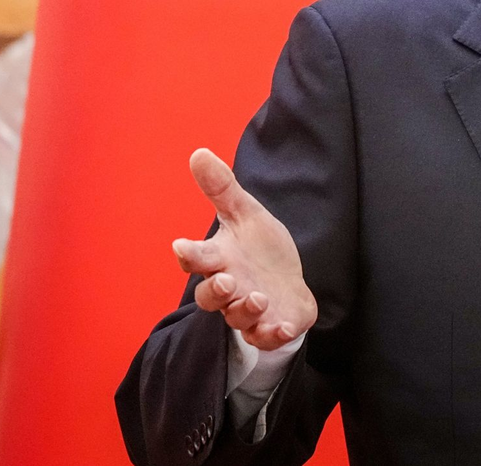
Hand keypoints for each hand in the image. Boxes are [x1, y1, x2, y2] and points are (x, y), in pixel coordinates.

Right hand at [171, 148, 317, 350]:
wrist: (288, 283)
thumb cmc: (260, 249)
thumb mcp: (247, 214)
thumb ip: (223, 188)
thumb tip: (198, 153)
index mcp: (220, 259)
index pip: (196, 258)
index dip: (189, 253)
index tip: (182, 245)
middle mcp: (229, 288)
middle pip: (209, 296)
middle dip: (216, 290)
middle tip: (227, 280)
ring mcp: (249, 311)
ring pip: (237, 318)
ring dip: (246, 309)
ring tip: (260, 297)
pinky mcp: (271, 328)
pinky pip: (266, 338)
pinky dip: (273, 334)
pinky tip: (282, 326)